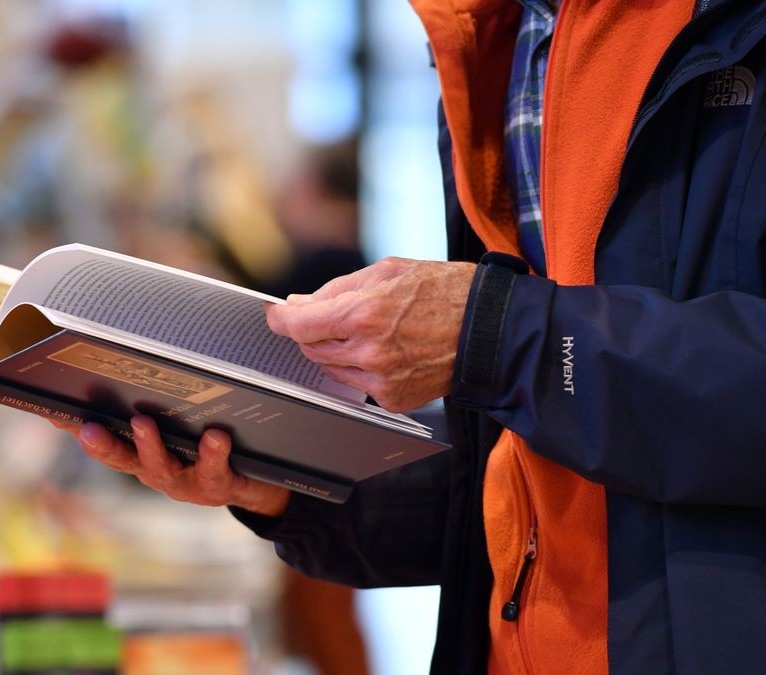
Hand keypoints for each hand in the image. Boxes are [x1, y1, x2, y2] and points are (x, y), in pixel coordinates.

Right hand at [54, 415, 290, 516]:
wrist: (259, 482)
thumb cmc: (208, 443)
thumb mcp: (178, 424)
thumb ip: (147, 403)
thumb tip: (122, 364)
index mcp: (141, 453)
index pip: (101, 439)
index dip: (74, 428)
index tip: (52, 413)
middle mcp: (156, 470)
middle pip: (122, 459)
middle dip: (103, 445)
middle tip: (86, 429)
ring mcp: (186, 481)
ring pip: (162, 467)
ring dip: (150, 447)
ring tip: (143, 423)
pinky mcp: (219, 485)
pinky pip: (215, 471)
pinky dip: (213, 454)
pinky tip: (216, 436)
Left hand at [266, 257, 475, 411]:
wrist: (491, 330)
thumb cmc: (445, 292)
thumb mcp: (388, 271)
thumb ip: (336, 289)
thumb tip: (298, 304)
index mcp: (364, 313)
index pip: (299, 325)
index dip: (281, 319)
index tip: (274, 314)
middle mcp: (369, 351)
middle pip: (310, 347)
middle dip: (312, 330)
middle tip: (333, 315)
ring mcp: (381, 380)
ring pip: (330, 367)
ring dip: (335, 349)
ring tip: (367, 330)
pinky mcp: (393, 399)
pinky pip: (356, 385)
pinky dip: (359, 368)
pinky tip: (385, 351)